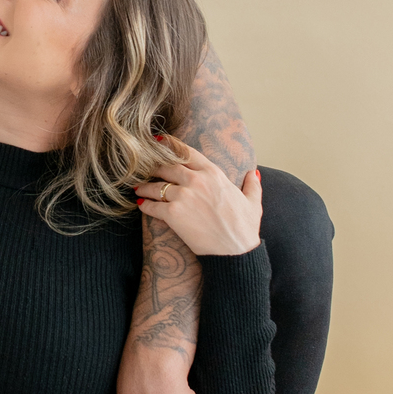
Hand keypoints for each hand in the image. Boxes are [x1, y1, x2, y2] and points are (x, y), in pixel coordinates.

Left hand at [135, 139, 261, 256]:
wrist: (235, 252)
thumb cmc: (245, 228)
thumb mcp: (252, 202)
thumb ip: (252, 185)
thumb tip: (253, 173)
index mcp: (214, 174)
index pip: (188, 152)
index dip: (171, 145)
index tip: (159, 141)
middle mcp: (196, 181)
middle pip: (167, 167)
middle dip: (154, 167)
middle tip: (145, 169)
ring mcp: (183, 196)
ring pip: (156, 186)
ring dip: (145, 187)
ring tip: (139, 188)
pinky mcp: (173, 214)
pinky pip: (152, 206)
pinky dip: (144, 205)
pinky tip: (141, 205)